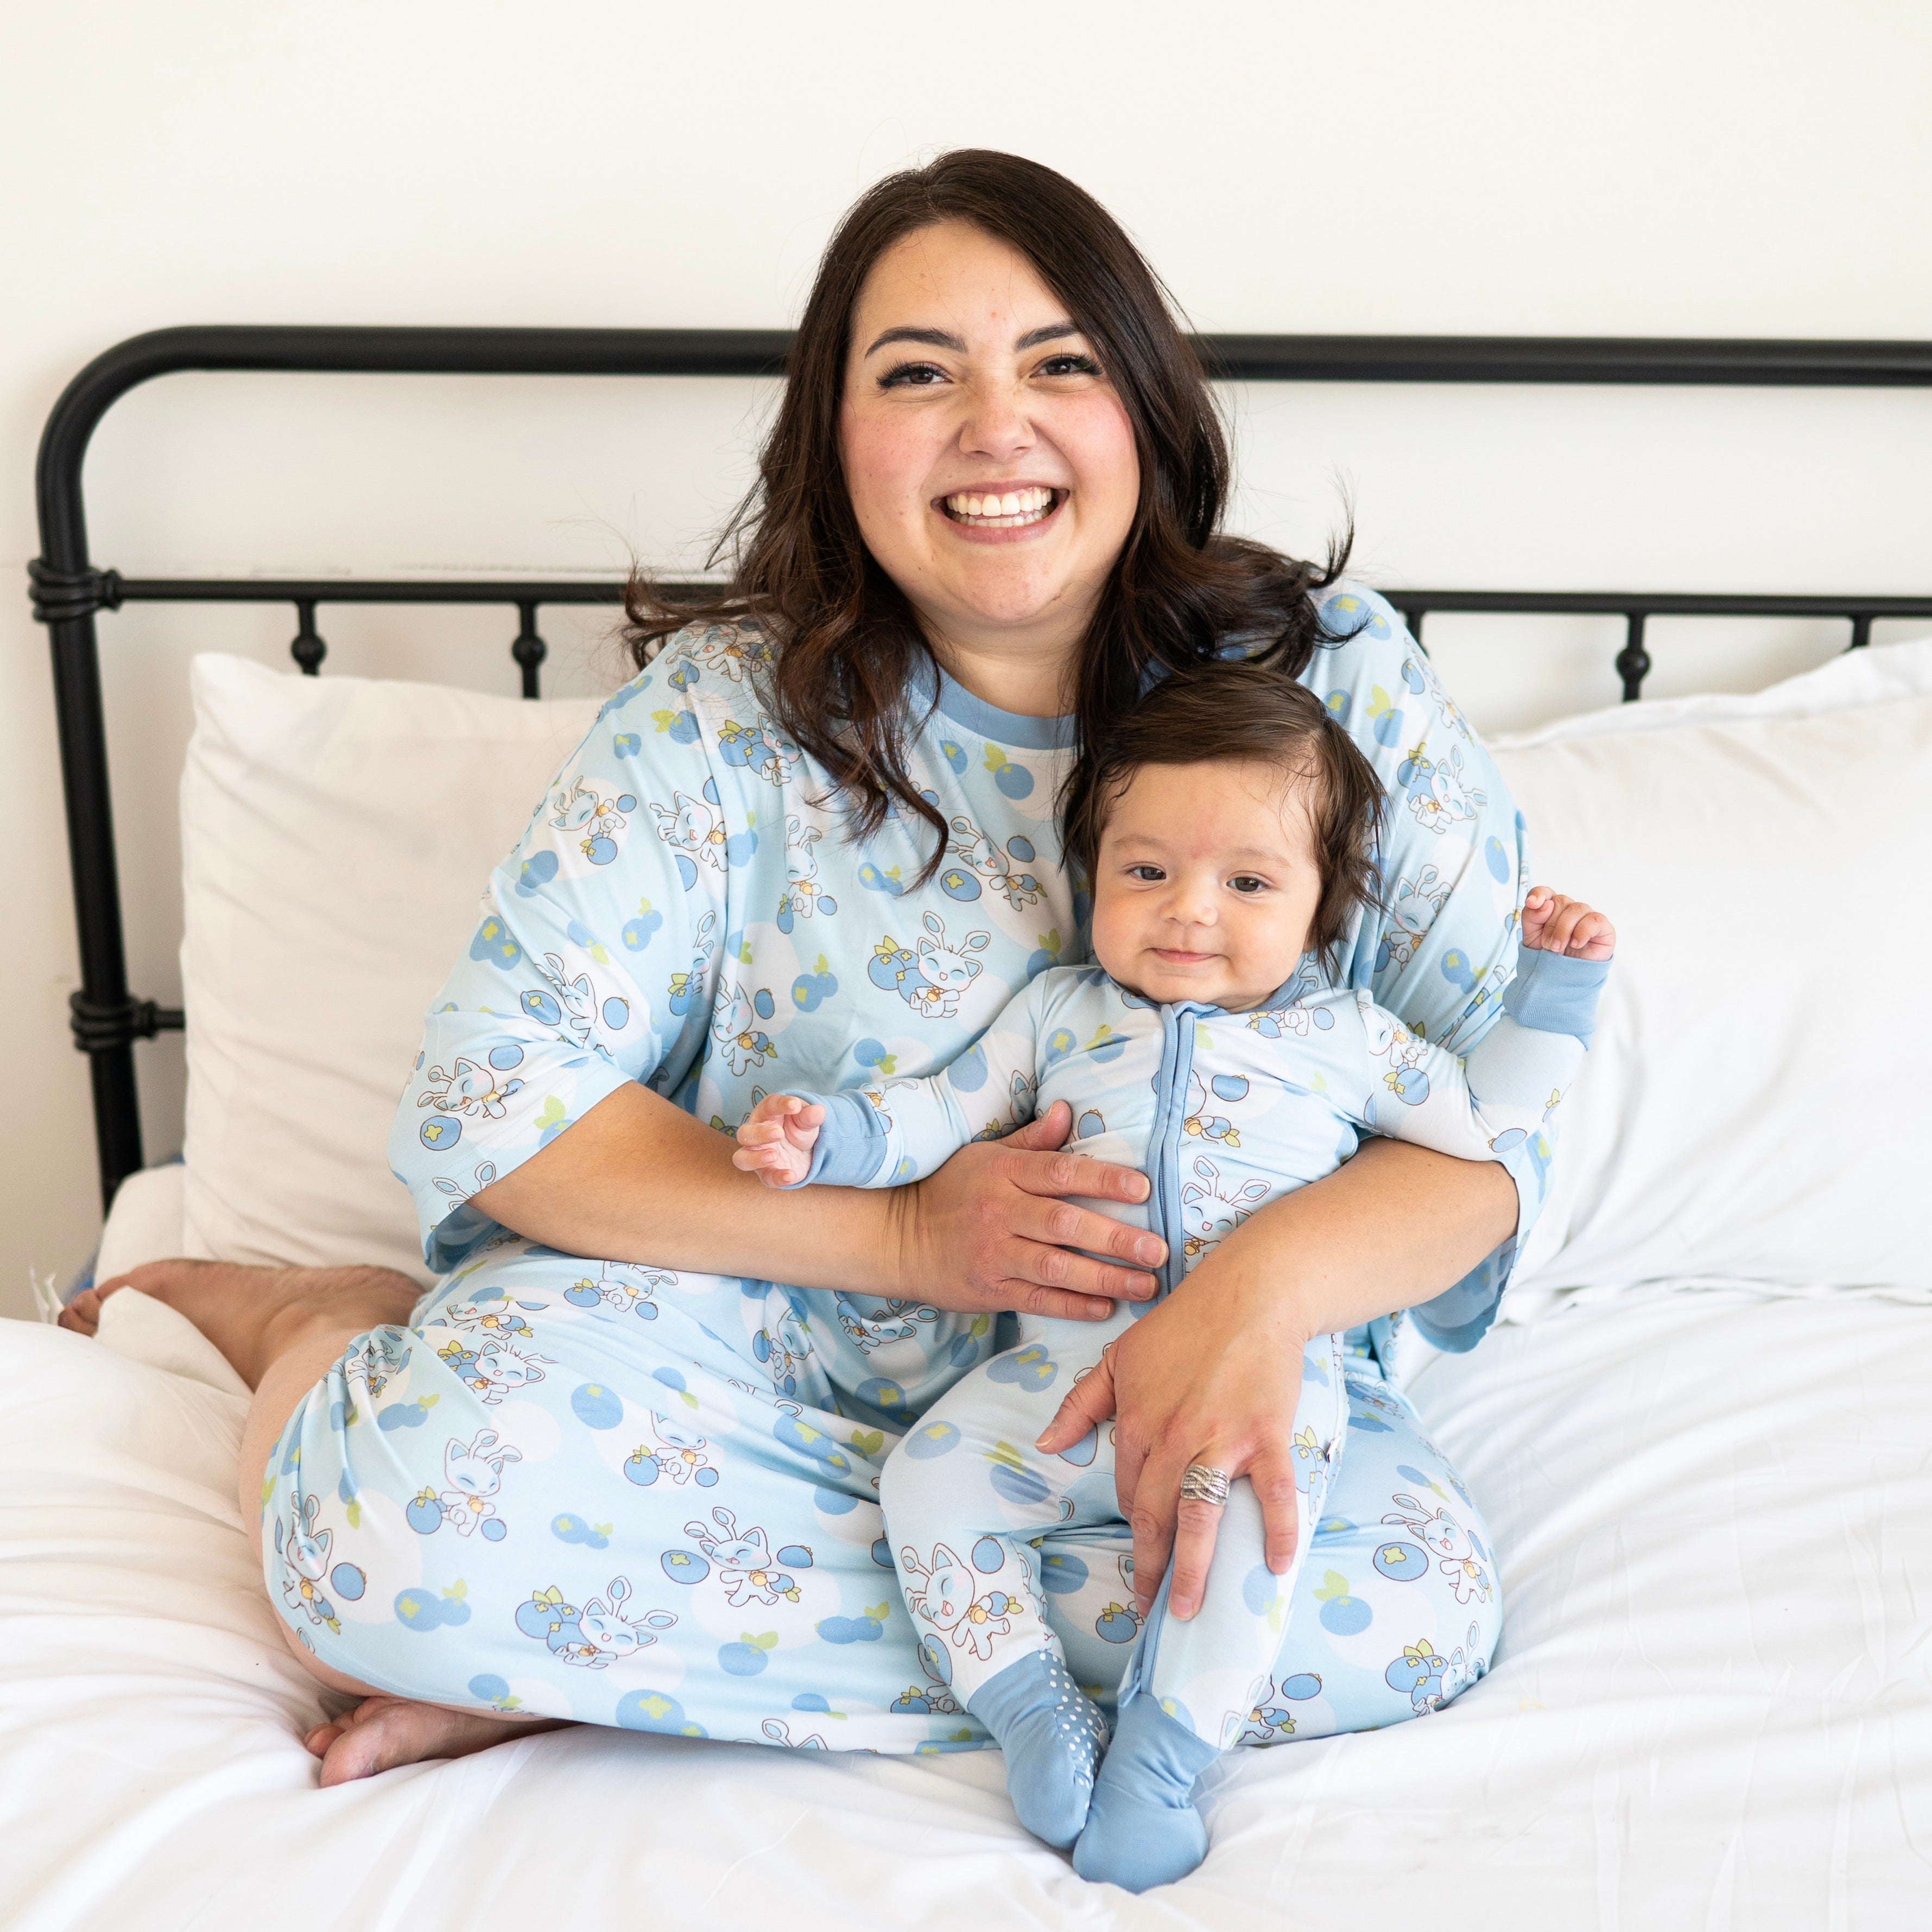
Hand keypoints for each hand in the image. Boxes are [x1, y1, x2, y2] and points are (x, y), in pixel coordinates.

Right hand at [731, 1094, 822, 1188]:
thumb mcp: (807, 1120)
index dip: (780, 1104)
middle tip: (779, 1133)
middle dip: (760, 1133)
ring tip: (774, 1156)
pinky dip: (777, 1177)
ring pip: (742, 1158)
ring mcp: (758, 1155)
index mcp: (766, 1114)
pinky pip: (766, 1178)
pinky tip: (790, 1175)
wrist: (806, 1150)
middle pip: (745, 1133)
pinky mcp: (767, 1173)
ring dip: (756, 1158)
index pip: (768, 1106)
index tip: (795, 1105)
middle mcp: (756, 1135)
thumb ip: (810, 1116)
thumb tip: (818, 1111)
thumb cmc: (799, 1128)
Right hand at [890, 1100, 1164, 1321]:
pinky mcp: (988, 1290)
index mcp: (1003, 1173)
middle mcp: (1000, 1212)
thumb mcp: (985, 1155)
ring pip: (1056, 1267)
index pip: (1061, 1172)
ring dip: (1105, 1278)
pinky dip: (1073, 1305)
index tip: (1143, 1188)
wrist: (897, 1237)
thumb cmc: (950, 1190)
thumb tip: (1068, 1110)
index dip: (1104, 1178)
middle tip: (1158, 1250)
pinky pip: (1037, 1300)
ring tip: (1146, 1285)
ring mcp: (994, 1254)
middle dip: (1116, 1238)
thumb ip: (1033, 1140)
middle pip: (1065, 1224)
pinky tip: (1106, 1308)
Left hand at [1034, 1253, 1307, 1619]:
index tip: (1141, 1551)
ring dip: (1193, 1570)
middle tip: (1149, 1612)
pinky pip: (1271, 1494)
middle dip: (1150, 1569)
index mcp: (1136, 1423)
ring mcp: (1220, 1440)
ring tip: (1187, 1612)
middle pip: (1156, 1517)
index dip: (1133, 1524)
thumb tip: (1047, 1443)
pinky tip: (1273, 1568)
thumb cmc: (1182, 1324)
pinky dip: (1276, 1533)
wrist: (1246, 1294)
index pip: (1127, 1491)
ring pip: (1200, 1518)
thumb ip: (1082, 1403)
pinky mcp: (1265, 1436)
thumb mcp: (1119, 1358)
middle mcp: (1173, 1439)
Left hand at [1522, 886, 1615, 958]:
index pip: (1545, 892)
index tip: (1532, 903)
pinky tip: (1576, 944)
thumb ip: (1532, 916)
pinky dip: (1582, 932)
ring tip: (1558, 948)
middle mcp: (1570, 909)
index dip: (1539, 895)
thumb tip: (1544, 904)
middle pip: (1560, 901)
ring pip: (1576, 909)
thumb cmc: (1548, 955)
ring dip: (1563, 930)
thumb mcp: (1532, 936)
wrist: (1563, 978)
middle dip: (1550, 926)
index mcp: (1551, 908)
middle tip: (1548, 945)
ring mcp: (1587, 916)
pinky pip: (1594, 920)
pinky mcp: (1603, 927)